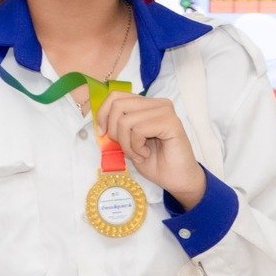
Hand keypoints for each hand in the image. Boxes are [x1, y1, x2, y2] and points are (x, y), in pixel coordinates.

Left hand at [95, 93, 205, 207]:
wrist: (175, 178)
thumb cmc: (153, 161)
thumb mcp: (127, 141)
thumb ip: (116, 127)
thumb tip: (100, 123)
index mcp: (146, 105)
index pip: (115, 96)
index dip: (103, 114)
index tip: (103, 133)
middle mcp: (157, 104)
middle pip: (118, 105)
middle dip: (114, 131)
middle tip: (125, 147)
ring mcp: (165, 111)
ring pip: (125, 121)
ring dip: (126, 144)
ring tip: (138, 154)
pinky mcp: (171, 123)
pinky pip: (138, 130)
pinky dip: (135, 147)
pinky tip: (145, 154)